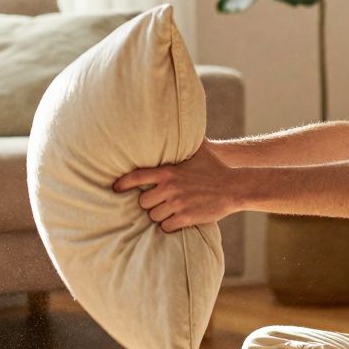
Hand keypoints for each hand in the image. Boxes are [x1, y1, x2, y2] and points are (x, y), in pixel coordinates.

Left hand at [112, 139, 236, 232]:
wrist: (233, 188)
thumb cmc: (215, 168)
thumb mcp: (198, 150)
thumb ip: (184, 141)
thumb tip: (180, 121)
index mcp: (168, 171)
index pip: (136, 177)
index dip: (122, 184)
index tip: (114, 188)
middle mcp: (169, 188)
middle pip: (143, 201)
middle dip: (149, 203)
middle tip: (157, 202)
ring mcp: (176, 204)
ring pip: (153, 216)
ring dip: (159, 215)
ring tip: (168, 211)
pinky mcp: (185, 218)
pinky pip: (165, 226)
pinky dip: (168, 225)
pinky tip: (175, 221)